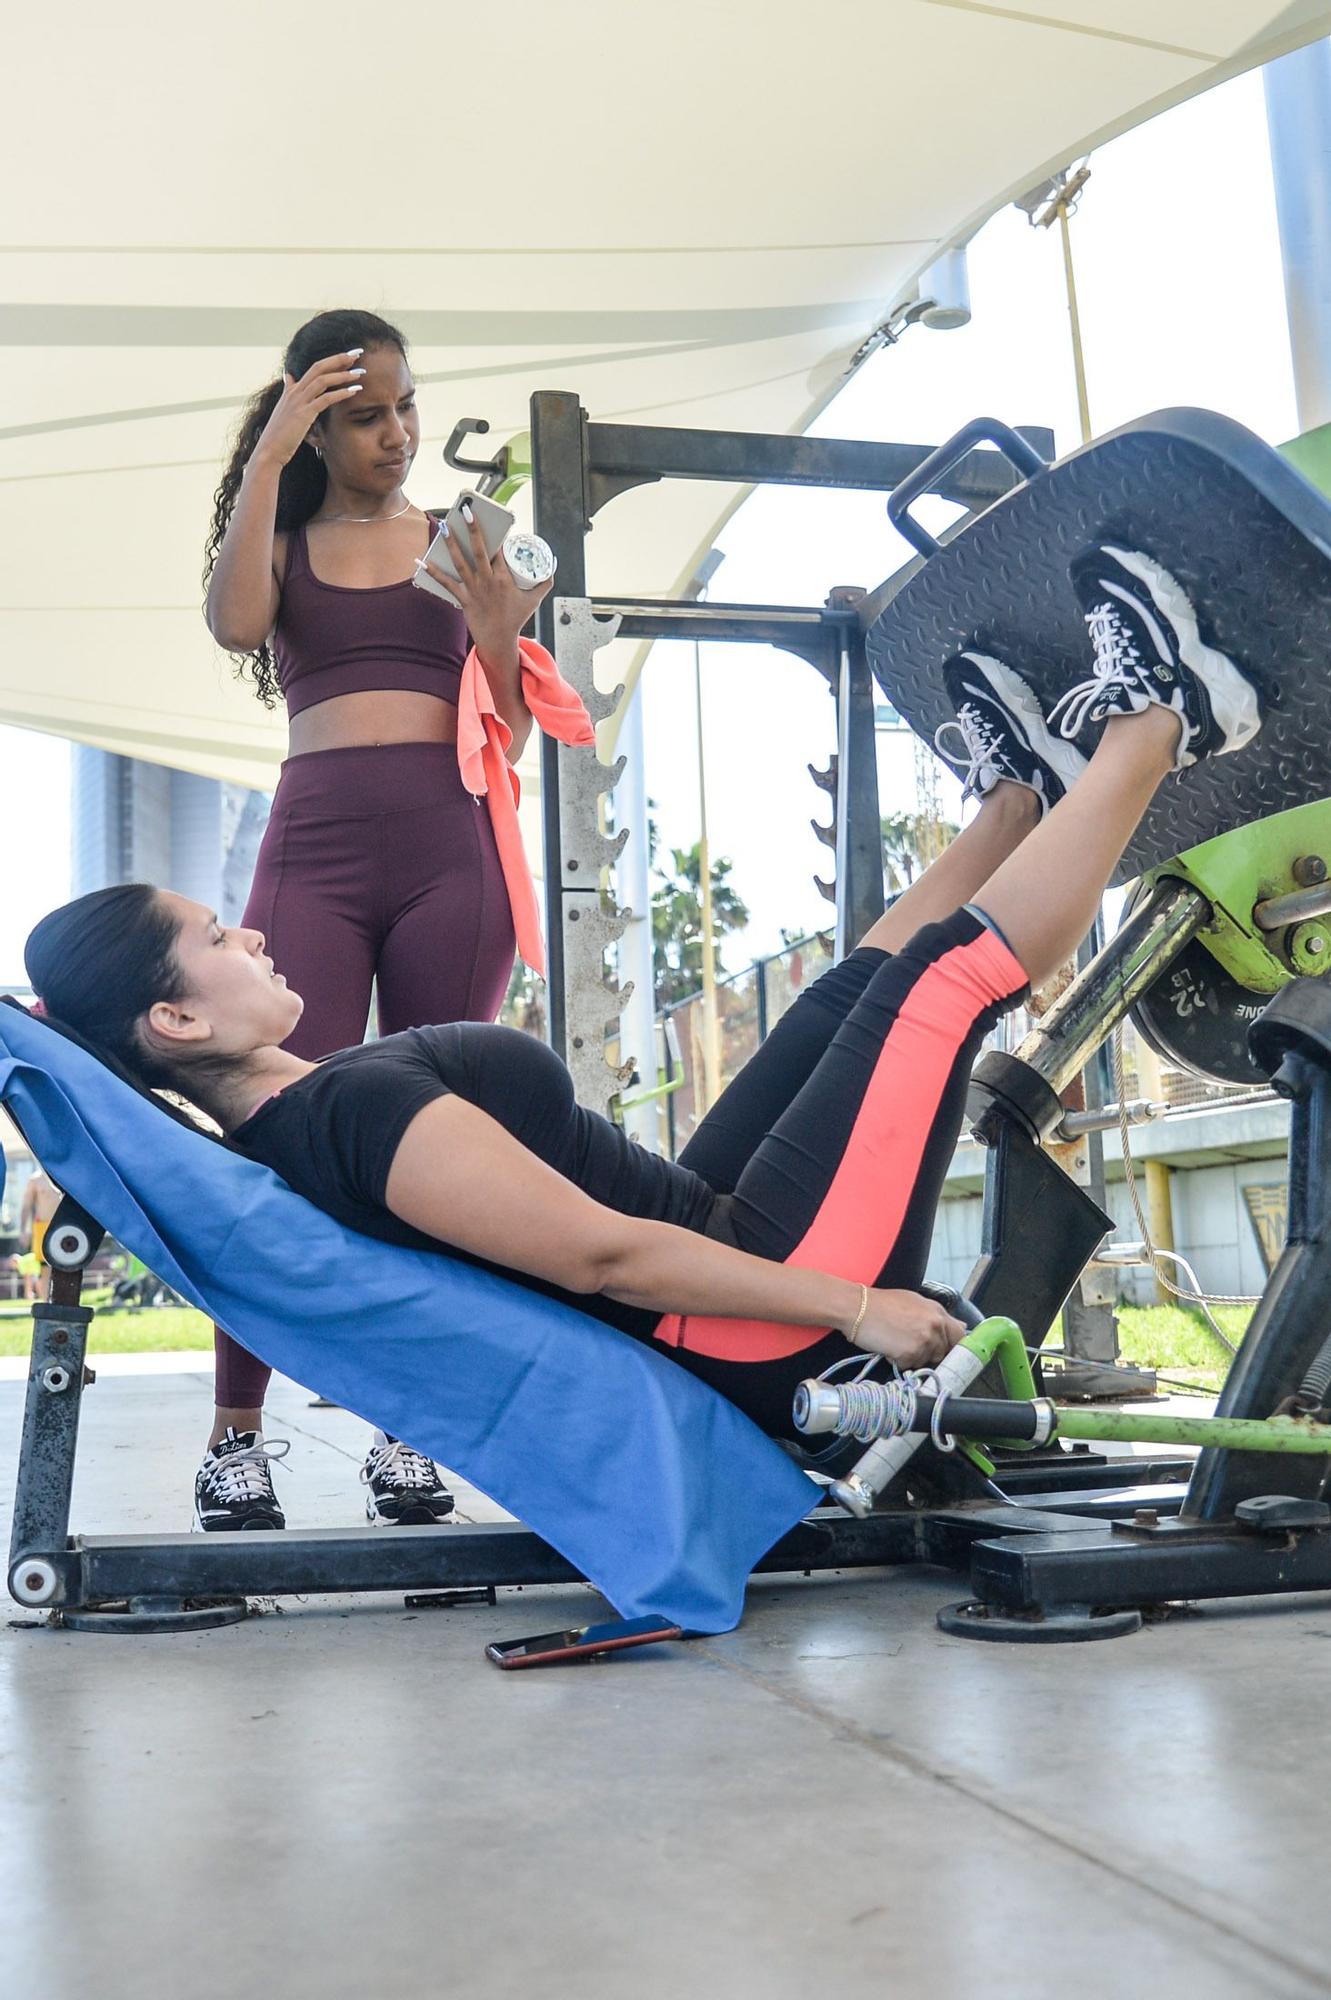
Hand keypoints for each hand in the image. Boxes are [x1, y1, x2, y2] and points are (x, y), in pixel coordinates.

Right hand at [251, 351, 366, 469]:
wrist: (269, 450)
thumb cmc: (279, 435)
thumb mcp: (283, 409)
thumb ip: (288, 391)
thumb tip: (288, 376)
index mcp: (292, 390)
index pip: (313, 368)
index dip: (331, 361)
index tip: (347, 357)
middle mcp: (294, 391)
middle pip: (319, 367)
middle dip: (339, 359)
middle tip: (357, 354)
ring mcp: (298, 401)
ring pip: (323, 380)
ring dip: (343, 375)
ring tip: (360, 373)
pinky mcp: (304, 414)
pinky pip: (325, 399)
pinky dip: (341, 393)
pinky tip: (354, 391)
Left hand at [419, 503, 554, 658]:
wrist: (499, 640)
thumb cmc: (516, 619)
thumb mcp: (535, 600)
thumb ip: (545, 582)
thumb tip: (552, 565)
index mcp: (505, 579)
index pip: (500, 552)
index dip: (498, 535)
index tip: (497, 520)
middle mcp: (488, 582)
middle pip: (480, 551)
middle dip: (474, 530)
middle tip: (467, 512)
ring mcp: (474, 590)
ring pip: (461, 563)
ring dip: (451, 544)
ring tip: (445, 526)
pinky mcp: (463, 599)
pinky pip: (446, 584)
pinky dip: (434, 573)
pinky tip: (423, 561)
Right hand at [851, 1289, 967, 1369]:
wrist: (857, 1307)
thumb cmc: (880, 1304)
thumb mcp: (913, 1302)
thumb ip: (934, 1317)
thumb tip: (957, 1327)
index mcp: (937, 1311)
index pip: (960, 1336)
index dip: (954, 1347)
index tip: (947, 1353)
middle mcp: (935, 1325)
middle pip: (943, 1352)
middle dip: (929, 1353)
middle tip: (911, 1345)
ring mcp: (924, 1340)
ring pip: (925, 1361)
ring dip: (912, 1357)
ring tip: (896, 1342)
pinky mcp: (910, 1353)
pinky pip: (909, 1366)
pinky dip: (898, 1361)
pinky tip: (888, 1347)